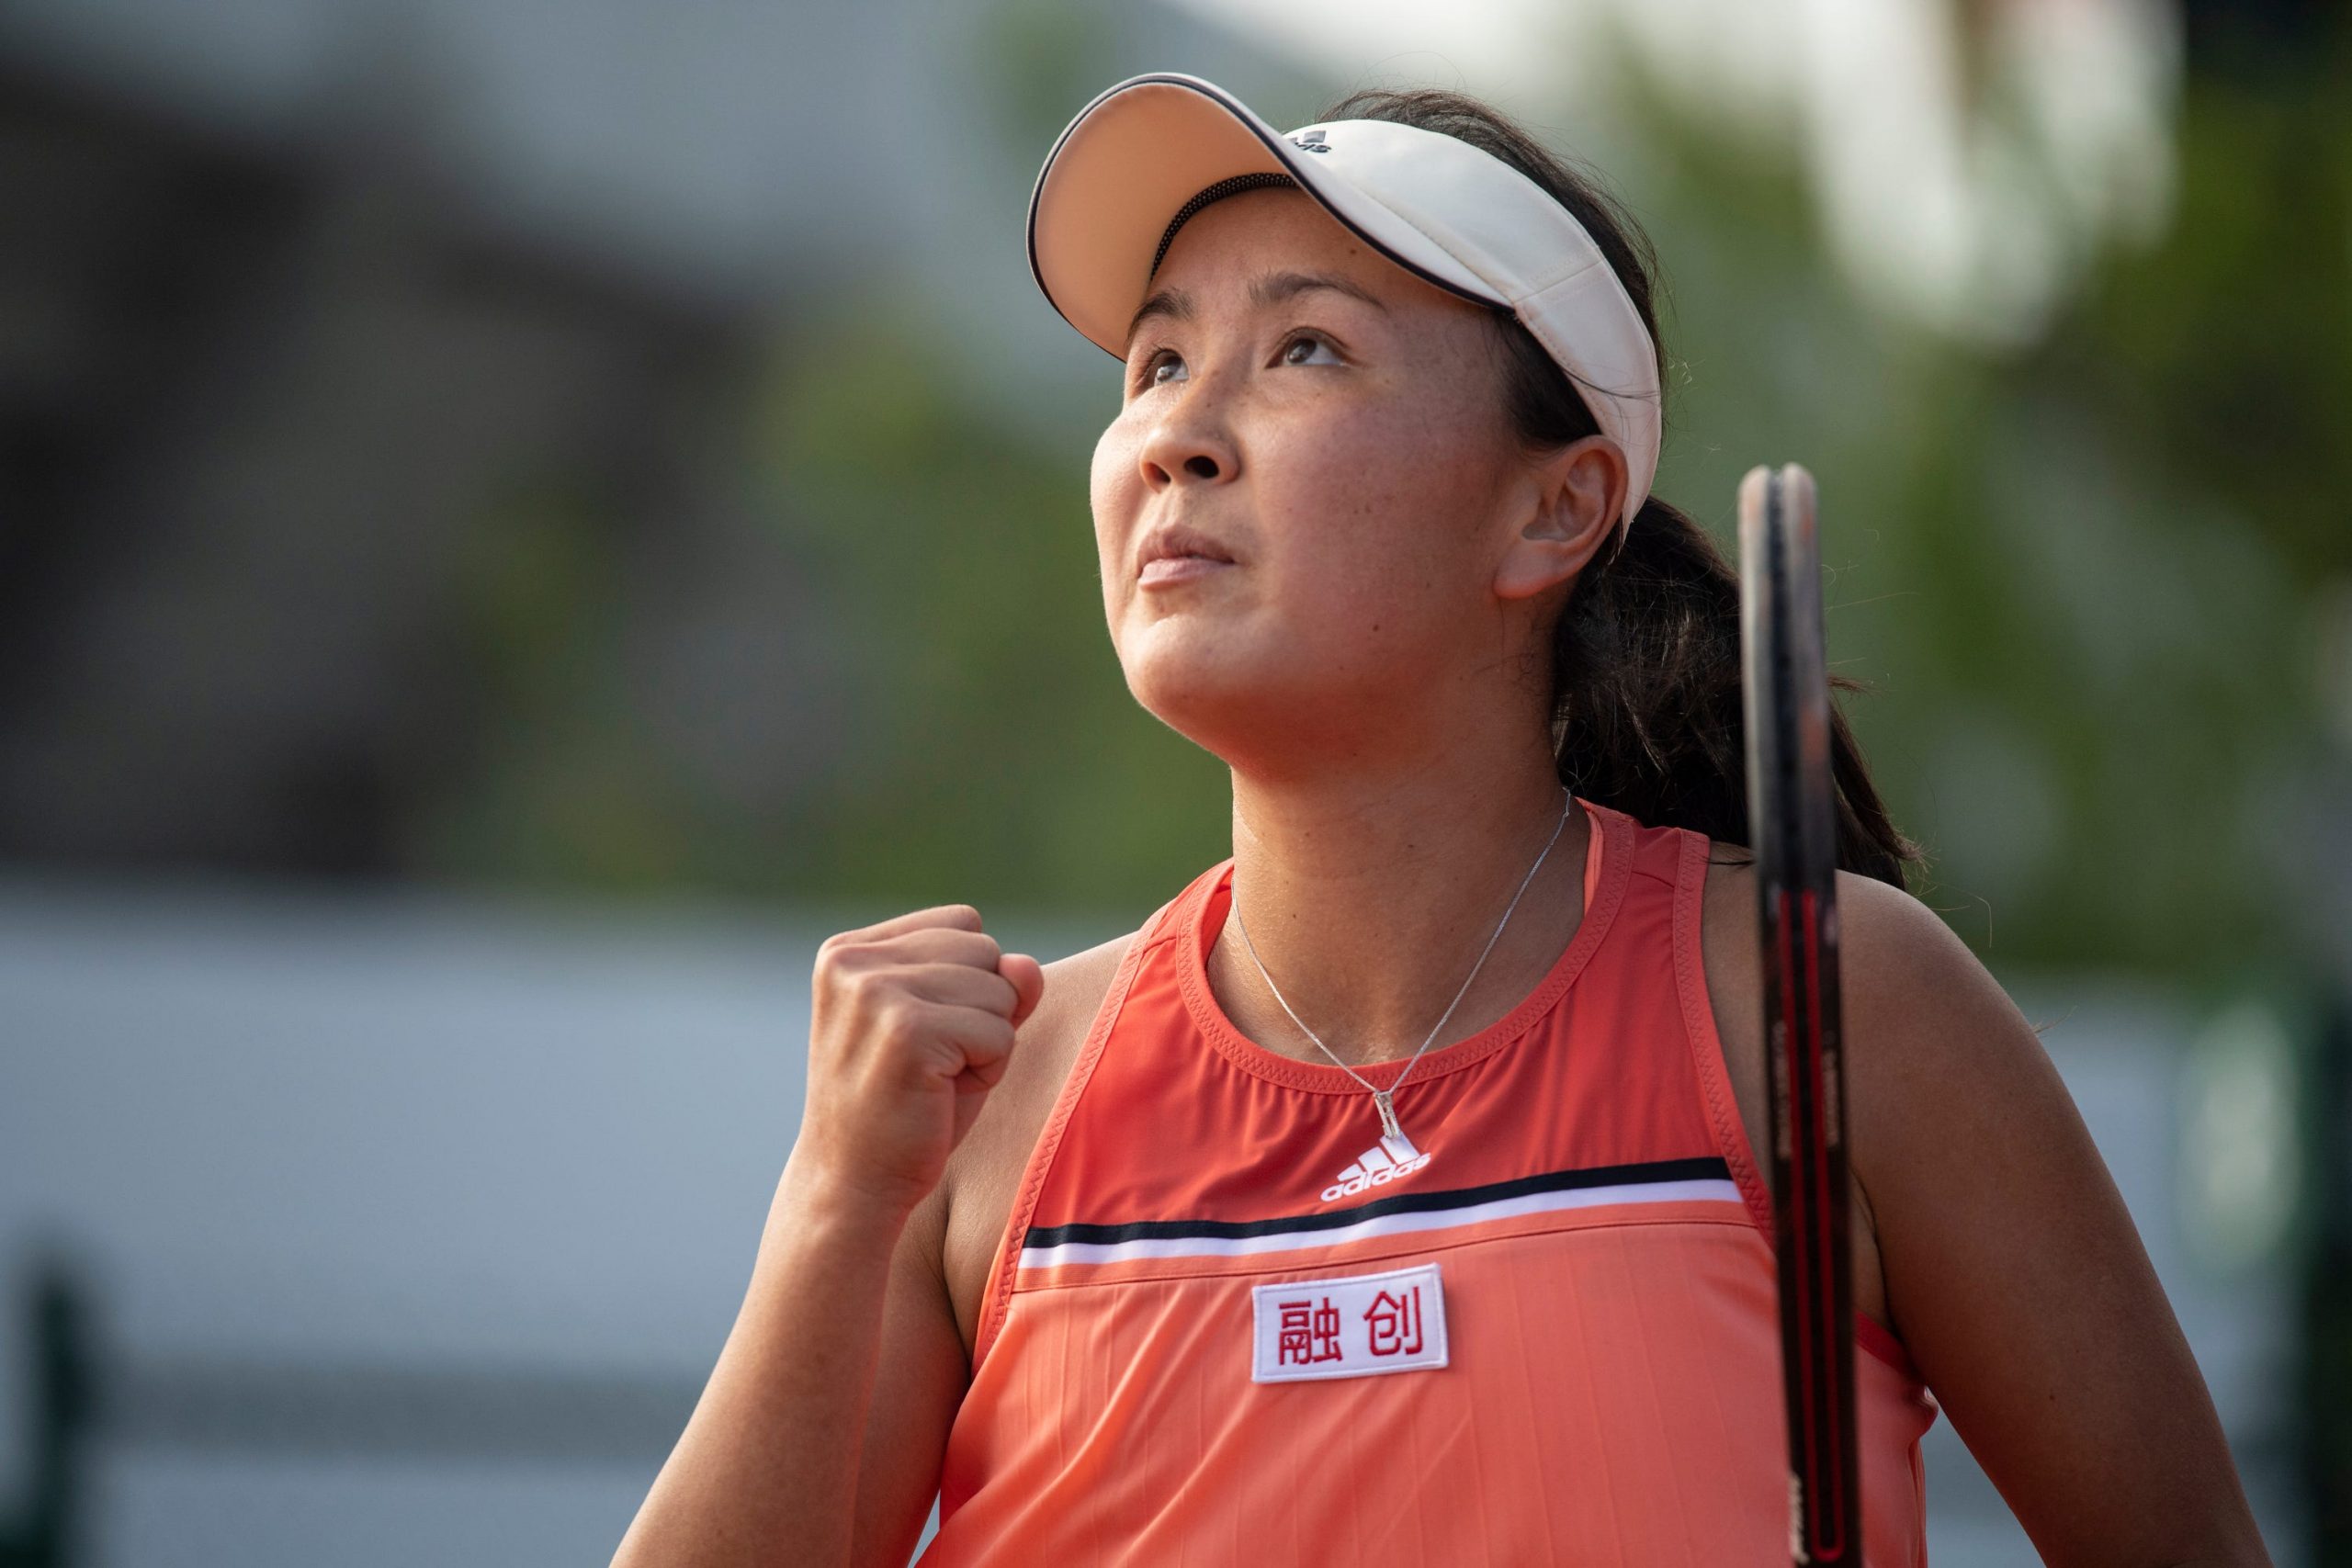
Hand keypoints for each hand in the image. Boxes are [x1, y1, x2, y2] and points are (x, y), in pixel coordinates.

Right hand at [793, 904, 1045, 1217]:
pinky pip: (1000, 1032)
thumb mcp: (953, 1026)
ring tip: (934, 1079)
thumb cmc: (907, 1105)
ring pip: (999, 988)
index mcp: (849, 949)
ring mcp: (874, 992)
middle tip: (931, 1064)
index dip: (970, 981)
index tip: (924, 1033)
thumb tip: (1025, 966)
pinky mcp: (906, 1030)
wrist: (854, 1184)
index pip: (963, 923)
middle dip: (982, 1009)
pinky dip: (989, 1069)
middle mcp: (852, 960)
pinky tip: (940, 1095)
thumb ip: (995, 982)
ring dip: (987, 1041)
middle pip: (985, 948)